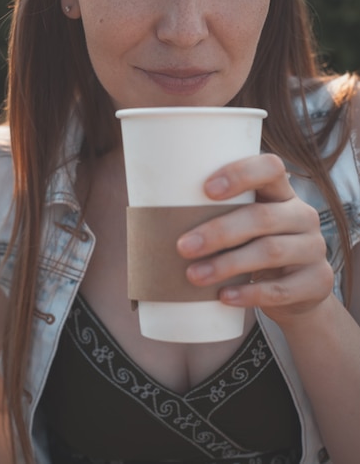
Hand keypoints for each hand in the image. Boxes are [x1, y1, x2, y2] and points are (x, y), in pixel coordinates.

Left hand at [176, 153, 333, 325]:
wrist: (297, 290)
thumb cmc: (253, 247)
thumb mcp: (243, 224)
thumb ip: (215, 215)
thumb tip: (147, 217)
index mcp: (281, 192)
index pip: (271, 168)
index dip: (241, 173)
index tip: (206, 189)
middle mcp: (301, 215)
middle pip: (262, 216)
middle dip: (218, 231)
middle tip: (182, 246)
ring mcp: (313, 248)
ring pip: (270, 252)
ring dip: (227, 264)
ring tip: (194, 275)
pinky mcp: (317, 281)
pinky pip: (282, 289)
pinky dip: (250, 294)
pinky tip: (225, 297)